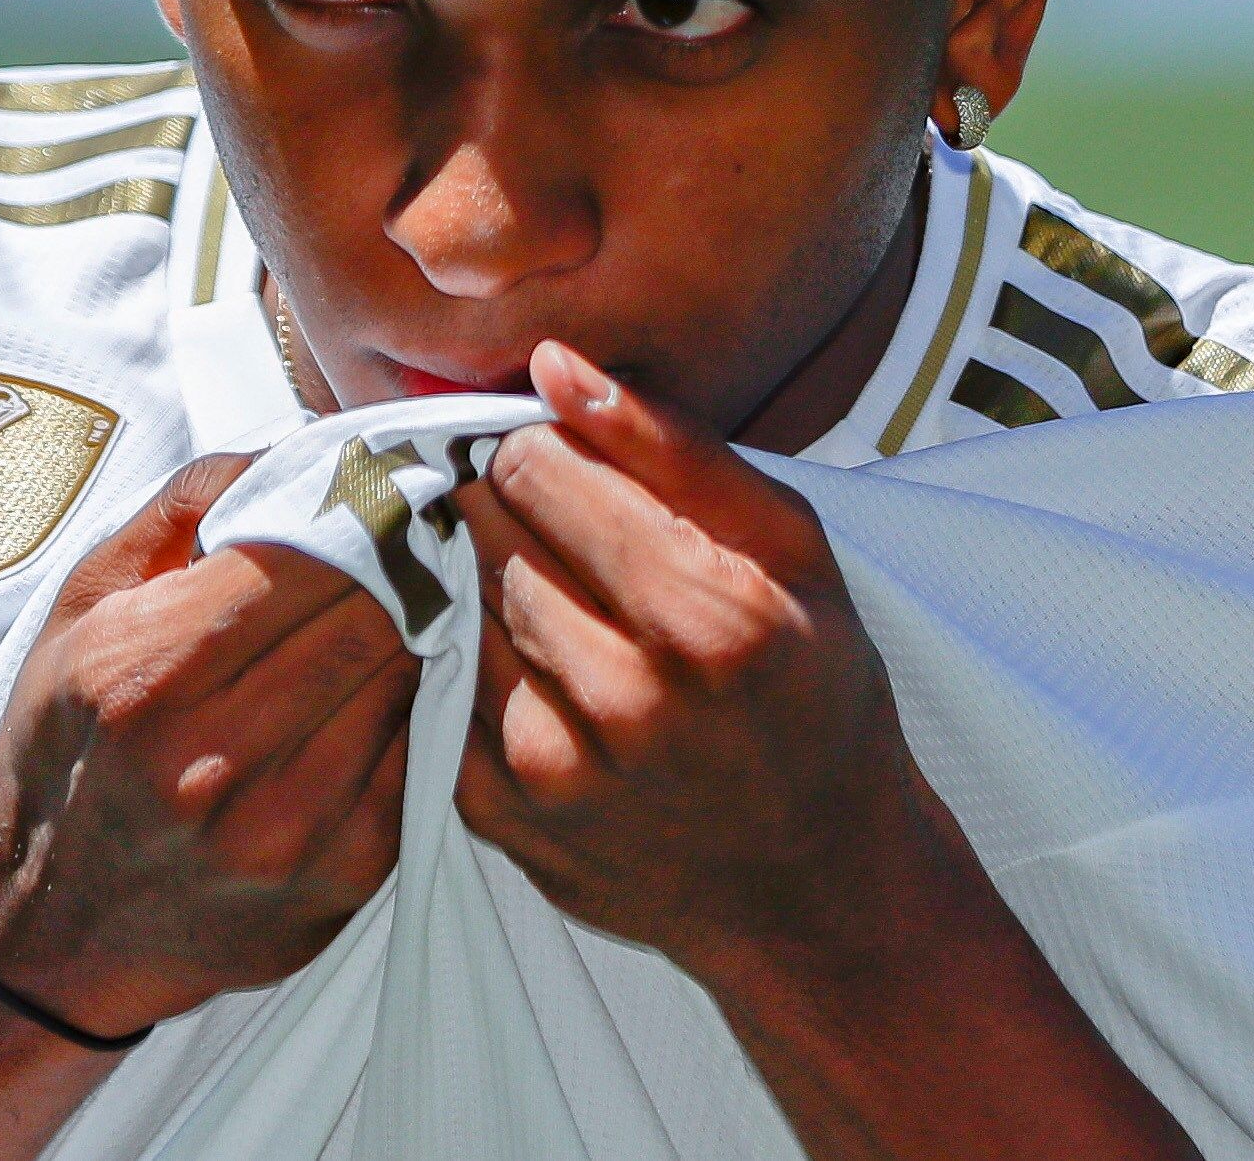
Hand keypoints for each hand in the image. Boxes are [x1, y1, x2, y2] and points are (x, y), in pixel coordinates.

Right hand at [0, 453, 417, 1035]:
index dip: (366, 507)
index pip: (312, 554)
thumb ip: (186, 505)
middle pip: (375, 613)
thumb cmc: (65, 748)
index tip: (386, 485)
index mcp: (141, 670)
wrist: (47, 930)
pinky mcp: (345, 876)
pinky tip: (384, 689)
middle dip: (406, 561)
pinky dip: (416, 708)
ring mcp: (287, 827)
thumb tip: (302, 448)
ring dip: (421, 631)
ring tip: (406, 604)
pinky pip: (422, 752)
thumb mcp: (81, 605)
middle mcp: (214, 756)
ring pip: (412, 677)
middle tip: (419, 531)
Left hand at [452, 343, 959, 987]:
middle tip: (545, 519)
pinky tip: (541, 665)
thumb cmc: (813, 698)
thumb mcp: (792, 551)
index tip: (556, 458)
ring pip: (455, 602)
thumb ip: (671, 446)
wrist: (813, 888)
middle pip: (485, 529)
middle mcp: (623, 698)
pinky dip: (473, 655)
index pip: (537, 468)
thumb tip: (553, 365)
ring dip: (482, 578)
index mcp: (706, 618)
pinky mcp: (498, 816)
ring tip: (552, 593)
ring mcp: (551, 767)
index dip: (538, 447)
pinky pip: (441, 682)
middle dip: (505, 506)